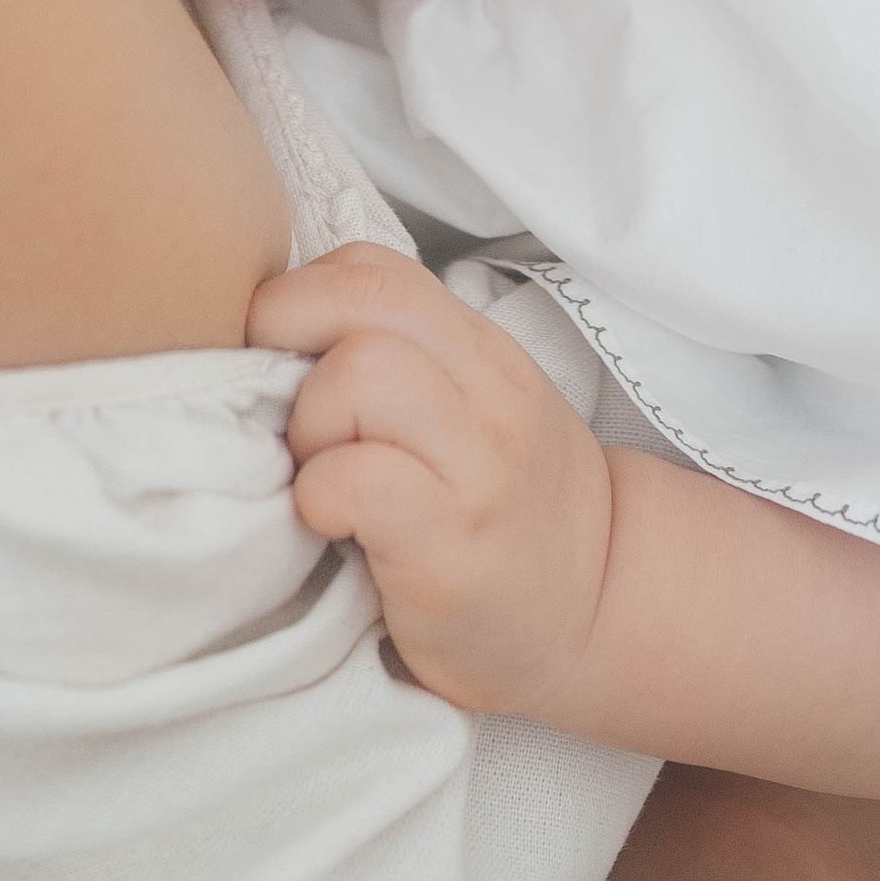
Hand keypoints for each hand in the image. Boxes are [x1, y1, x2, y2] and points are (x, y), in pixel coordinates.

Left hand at [247, 242, 616, 718]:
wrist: (598, 612)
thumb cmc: (509, 510)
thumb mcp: (476, 409)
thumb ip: (406, 360)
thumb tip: (283, 336)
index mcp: (482, 351)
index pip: (371, 268)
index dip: (301, 296)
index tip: (281, 356)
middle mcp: (489, 394)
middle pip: (361, 300)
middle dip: (288, 339)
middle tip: (283, 410)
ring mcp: (476, 468)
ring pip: (359, 374)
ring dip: (310, 423)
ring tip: (319, 470)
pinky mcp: (450, 548)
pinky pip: (354, 481)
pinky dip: (320, 496)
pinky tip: (334, 525)